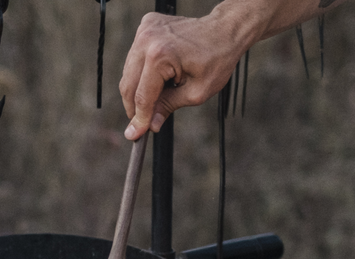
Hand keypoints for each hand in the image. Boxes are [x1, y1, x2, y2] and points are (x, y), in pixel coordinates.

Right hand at [119, 12, 248, 139]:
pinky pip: (135, 58)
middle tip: (142, 123)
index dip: (139, 119)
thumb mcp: (196, 92)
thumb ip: (168, 107)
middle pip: (129, 85)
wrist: (225, 29)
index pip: (142, 96)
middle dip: (134, 107)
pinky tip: (159, 74)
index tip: (133, 136)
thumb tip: (150, 125)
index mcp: (160, 56)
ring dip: (138, 88)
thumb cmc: (217, 59)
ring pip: (129, 72)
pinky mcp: (145, 26)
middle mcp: (147, 40)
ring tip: (159, 94)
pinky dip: (142, 71)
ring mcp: (144, 31)